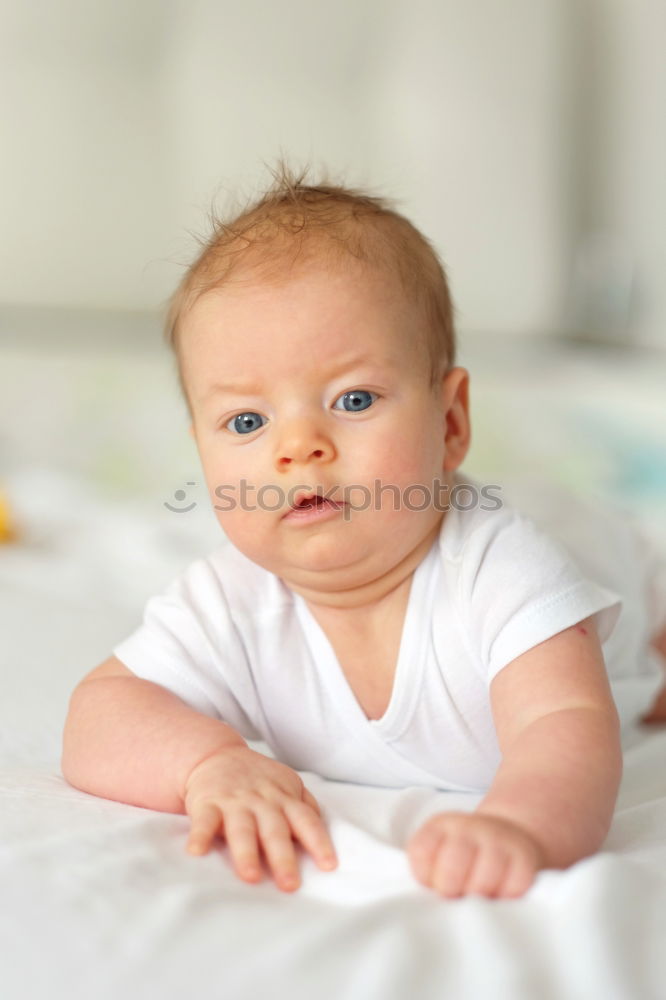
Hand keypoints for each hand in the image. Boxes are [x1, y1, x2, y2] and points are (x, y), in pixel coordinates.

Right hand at [183, 745, 337, 891]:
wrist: (216, 756)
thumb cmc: (258, 779)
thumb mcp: (287, 784)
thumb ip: (305, 806)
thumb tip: (322, 831)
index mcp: (284, 798)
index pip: (306, 820)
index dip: (319, 842)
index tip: (329, 866)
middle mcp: (262, 801)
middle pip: (275, 830)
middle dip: (283, 857)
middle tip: (290, 885)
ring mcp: (234, 802)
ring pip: (242, 828)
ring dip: (246, 852)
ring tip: (251, 877)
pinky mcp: (207, 804)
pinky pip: (204, 821)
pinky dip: (200, 836)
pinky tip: (196, 852)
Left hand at [406, 811, 544, 898]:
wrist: (505, 837)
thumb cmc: (461, 858)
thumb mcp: (434, 855)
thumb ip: (424, 873)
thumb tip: (427, 906)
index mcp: (440, 826)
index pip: (421, 852)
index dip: (426, 878)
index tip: (434, 886)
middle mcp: (468, 827)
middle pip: (451, 869)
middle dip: (451, 892)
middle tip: (456, 897)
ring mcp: (498, 839)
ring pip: (482, 883)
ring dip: (479, 901)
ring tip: (477, 899)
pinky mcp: (524, 857)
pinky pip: (513, 889)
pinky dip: (506, 900)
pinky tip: (500, 895)